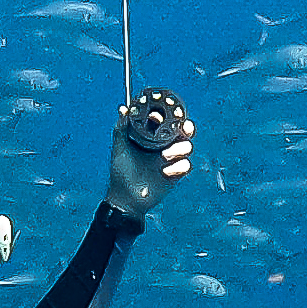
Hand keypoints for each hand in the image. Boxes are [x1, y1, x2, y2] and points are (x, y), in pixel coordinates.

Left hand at [106, 90, 192, 220]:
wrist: (125, 198)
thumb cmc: (121, 173)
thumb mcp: (119, 149)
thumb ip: (121, 129)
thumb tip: (123, 109)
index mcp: (152, 138)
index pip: (166, 121)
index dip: (168, 115)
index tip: (159, 116)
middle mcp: (164, 146)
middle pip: (183, 132)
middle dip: (187, 127)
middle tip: (184, 128)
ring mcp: (171, 160)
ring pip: (186, 147)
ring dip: (179, 149)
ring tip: (164, 156)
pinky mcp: (175, 174)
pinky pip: (186, 166)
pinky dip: (178, 167)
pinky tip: (165, 172)